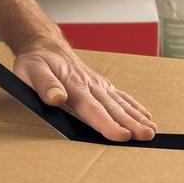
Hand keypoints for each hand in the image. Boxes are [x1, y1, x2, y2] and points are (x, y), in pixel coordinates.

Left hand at [13, 34, 156, 141]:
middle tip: (147, 136)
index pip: (93, 109)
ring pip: (121, 103)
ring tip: (152, 130)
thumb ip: (44, 85)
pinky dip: (134, 106)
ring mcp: (98, 85)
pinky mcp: (101, 85)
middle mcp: (91, 86)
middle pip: (113, 109)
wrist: (45, 46)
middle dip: (131, 124)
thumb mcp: (31, 71)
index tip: (122, 135)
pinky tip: (146, 115)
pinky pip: (121, 96)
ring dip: (137, 117)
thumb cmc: (37, 61)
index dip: (108, 124)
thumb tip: (56, 99)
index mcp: (74, 86)